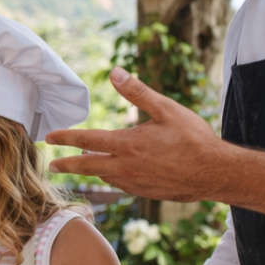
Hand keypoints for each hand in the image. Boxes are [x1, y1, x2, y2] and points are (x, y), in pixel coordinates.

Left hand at [46, 68, 229, 201]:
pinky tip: (115, 173)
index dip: (65, 138)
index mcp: (127, 144)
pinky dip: (112, 178)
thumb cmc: (193, 138)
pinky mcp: (144, 192)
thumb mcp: (166, 109)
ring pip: (104, 177)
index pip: (86, 140)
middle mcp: (125, 167)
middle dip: (67, 165)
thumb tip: (115, 72)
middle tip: (52, 165)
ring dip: (92, 171)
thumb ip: (138, 92)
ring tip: (85, 163)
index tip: (49, 137)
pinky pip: (121, 185)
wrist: (215, 173)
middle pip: (87, 167)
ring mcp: (134, 183)